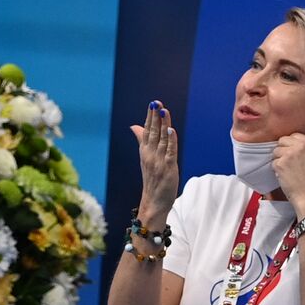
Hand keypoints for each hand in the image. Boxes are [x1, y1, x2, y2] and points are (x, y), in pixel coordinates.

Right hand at [130, 101, 178, 227]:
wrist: (154, 202)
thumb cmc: (152, 179)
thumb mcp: (145, 157)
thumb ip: (142, 140)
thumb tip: (134, 126)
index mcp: (145, 151)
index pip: (147, 130)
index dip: (150, 117)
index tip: (152, 104)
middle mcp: (150, 154)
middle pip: (153, 132)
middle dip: (155, 117)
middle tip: (156, 103)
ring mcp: (159, 161)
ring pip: (162, 139)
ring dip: (163, 124)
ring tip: (164, 111)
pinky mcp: (168, 168)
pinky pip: (170, 152)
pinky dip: (171, 141)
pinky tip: (171, 131)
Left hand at [271, 134, 304, 216]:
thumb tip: (293, 145)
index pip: (294, 136)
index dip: (291, 145)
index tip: (292, 154)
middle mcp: (301, 146)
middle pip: (283, 140)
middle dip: (283, 150)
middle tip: (288, 163)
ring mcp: (290, 154)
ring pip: (276, 151)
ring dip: (279, 160)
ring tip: (289, 171)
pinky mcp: (281, 163)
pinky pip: (273, 162)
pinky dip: (277, 170)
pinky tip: (286, 176)